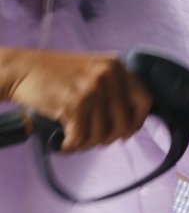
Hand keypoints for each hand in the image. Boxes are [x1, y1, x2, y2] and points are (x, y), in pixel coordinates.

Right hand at [0, 48, 151, 151]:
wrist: (19, 70)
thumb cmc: (53, 74)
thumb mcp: (91, 70)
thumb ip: (112, 89)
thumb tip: (129, 125)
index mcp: (116, 66)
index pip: (145, 100)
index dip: (137, 121)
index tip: (126, 132)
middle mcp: (108, 76)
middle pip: (125, 122)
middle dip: (109, 137)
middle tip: (94, 139)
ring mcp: (93, 90)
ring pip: (101, 134)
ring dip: (87, 143)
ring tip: (74, 139)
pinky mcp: (75, 105)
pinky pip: (81, 138)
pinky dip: (71, 146)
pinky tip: (62, 144)